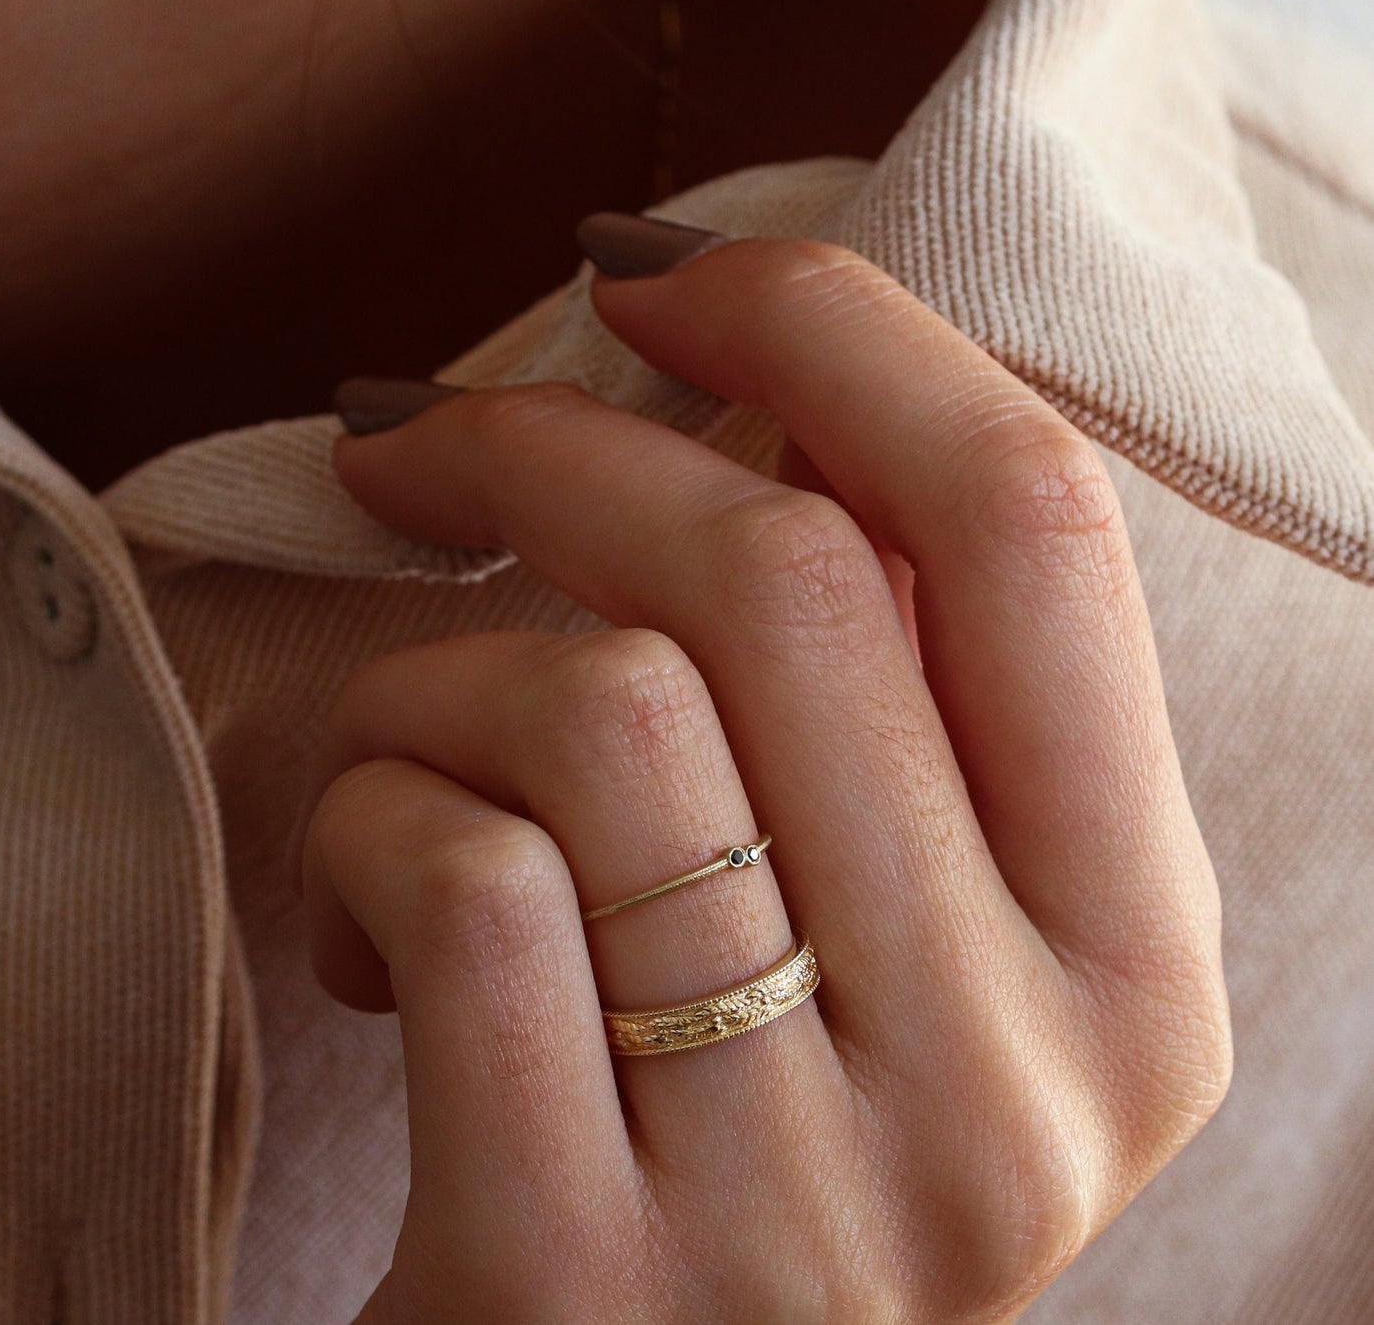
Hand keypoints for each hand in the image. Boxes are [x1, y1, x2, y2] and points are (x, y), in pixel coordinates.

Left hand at [285, 224, 1230, 1321]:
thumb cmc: (733, 1111)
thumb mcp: (894, 920)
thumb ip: (882, 692)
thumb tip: (759, 408)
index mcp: (1135, 964)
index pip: (1031, 524)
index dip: (833, 333)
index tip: (656, 277)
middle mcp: (1018, 1085)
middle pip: (782, 579)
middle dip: (549, 438)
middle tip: (416, 435)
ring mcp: (809, 1203)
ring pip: (599, 712)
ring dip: (438, 680)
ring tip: (415, 752)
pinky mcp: (579, 1279)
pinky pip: (457, 884)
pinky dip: (367, 828)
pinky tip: (370, 913)